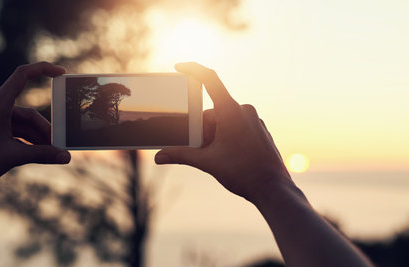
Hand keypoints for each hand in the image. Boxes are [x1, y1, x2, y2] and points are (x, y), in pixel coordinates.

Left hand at [0, 62, 70, 193]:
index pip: (22, 75)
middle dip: (45, 130)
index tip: (62, 72)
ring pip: (22, 125)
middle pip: (29, 113)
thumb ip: (42, 155)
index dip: (43, 69)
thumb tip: (65, 156)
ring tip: (51, 153)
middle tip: (59, 145)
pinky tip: (37, 154)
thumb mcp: (13, 156)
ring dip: (38, 138)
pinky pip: (14, 132)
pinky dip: (27, 142)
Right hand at [155, 62, 291, 201]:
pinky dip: (226, 136)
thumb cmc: (243, 173)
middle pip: (213, 111)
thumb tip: (158, 157)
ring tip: (216, 157)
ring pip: (225, 120)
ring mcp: (254, 120)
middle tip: (200, 149)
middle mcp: (244, 110)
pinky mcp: (259, 130)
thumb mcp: (207, 162)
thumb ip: (180, 155)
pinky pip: (237, 126)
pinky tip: (228, 156)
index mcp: (231, 111)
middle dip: (201, 128)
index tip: (179, 66)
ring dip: (214, 134)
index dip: (193, 69)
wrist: (273, 189)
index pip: (210, 79)